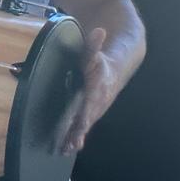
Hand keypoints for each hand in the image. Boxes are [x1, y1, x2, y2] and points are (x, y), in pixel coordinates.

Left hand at [63, 27, 124, 154]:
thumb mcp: (95, 50)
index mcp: (99, 87)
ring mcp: (94, 109)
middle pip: (88, 118)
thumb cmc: (100, 60)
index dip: (87, 111)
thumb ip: (94, 43)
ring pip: (85, 126)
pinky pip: (82, 127)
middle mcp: (98, 101)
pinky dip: (75, 137)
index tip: (81, 122)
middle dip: (79, 130)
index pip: (92, 101)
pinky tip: (65, 149)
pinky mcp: (89, 113)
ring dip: (76, 138)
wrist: (115, 69)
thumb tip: (99, 30)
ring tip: (65, 149)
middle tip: (70, 143)